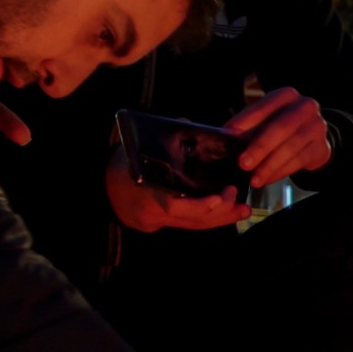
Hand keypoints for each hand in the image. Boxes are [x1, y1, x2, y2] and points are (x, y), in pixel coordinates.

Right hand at [107, 142, 248, 231]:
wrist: (108, 191)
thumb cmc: (127, 164)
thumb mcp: (136, 149)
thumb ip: (164, 140)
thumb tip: (190, 126)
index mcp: (145, 191)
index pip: (173, 205)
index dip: (198, 206)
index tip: (218, 199)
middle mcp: (154, 210)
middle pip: (192, 218)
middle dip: (218, 211)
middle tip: (236, 194)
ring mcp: (160, 220)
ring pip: (195, 224)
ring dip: (222, 218)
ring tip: (244, 209)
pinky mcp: (167, 224)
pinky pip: (192, 225)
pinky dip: (213, 219)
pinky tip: (232, 212)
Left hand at [225, 87, 333, 187]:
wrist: (312, 138)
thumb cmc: (282, 127)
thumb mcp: (265, 120)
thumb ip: (248, 126)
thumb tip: (229, 136)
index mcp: (286, 95)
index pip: (264, 107)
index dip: (247, 120)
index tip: (231, 133)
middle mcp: (305, 107)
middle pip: (281, 128)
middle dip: (260, 148)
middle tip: (243, 163)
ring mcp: (317, 126)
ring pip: (291, 147)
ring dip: (270, 165)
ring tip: (254, 179)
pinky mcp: (322, 147)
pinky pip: (299, 161)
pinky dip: (281, 172)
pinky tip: (267, 178)